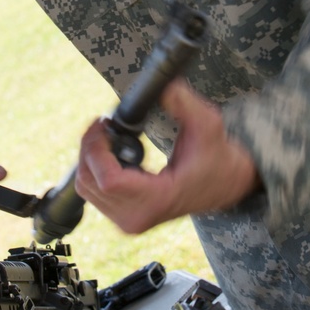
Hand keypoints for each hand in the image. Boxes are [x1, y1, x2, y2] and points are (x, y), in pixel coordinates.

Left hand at [75, 79, 259, 234]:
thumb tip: (164, 87)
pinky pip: (93, 193)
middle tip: (105, 124)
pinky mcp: (124, 219)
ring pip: (85, 188)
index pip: (107, 180)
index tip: (104, 123)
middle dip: (90, 148)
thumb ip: (185, 104)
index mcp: (157, 199)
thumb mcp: (208, 125)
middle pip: (89, 182)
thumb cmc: (216, 156)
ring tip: (110, 136)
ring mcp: (129, 221)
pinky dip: (96, 169)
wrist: (224, 183)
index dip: (97, 148)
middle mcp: (137, 217)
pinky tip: (114, 152)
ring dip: (91, 157)